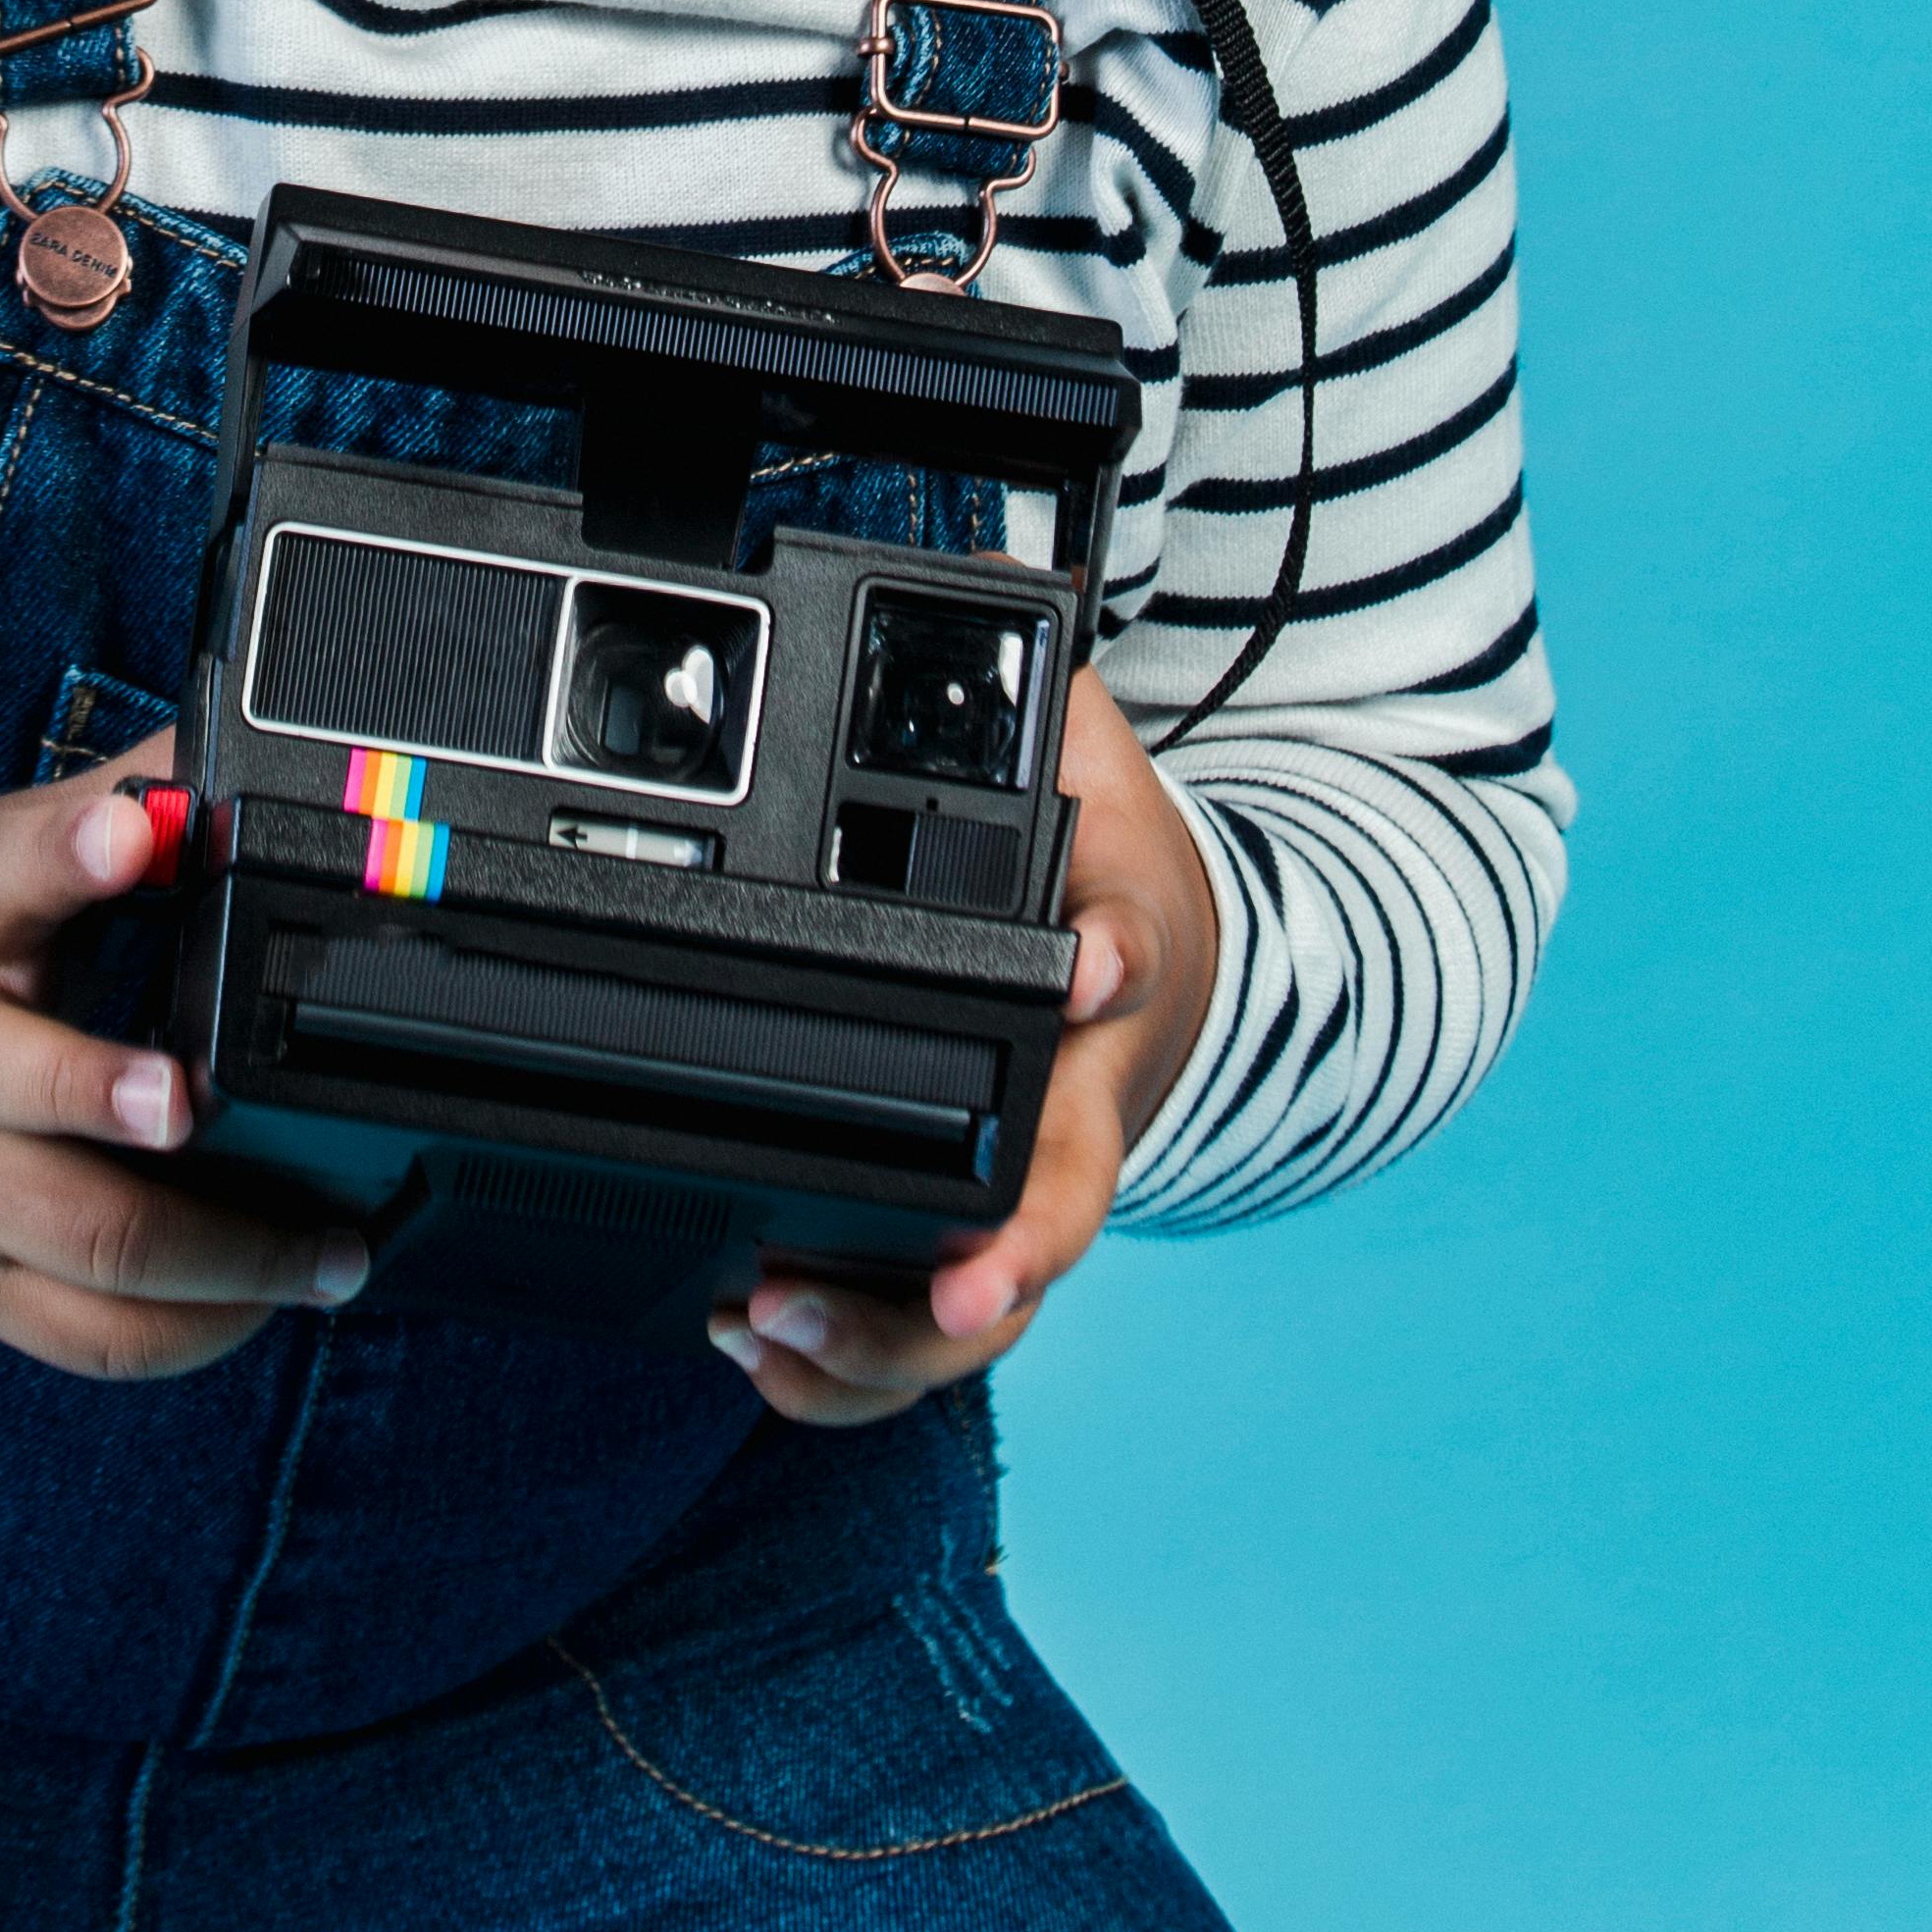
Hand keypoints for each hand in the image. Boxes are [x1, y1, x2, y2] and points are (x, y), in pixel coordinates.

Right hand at [0, 737, 367, 1377]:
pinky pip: (85, 1336)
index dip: (68, 852)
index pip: (1, 877)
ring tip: (332, 1247)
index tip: (138, 830)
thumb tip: (249, 742)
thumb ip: (120, 799)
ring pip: (79, 1245)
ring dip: (223, 1257)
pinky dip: (191, 1331)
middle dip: (119, 1102)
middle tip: (210, 1102)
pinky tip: (266, 1301)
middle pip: (15, 1092)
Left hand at [707, 662, 1217, 1430]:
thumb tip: (989, 566)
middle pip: (1062, 1206)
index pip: (1127, 959)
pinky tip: (752, 1348)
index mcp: (1112, 967)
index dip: (1104, 972)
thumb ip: (1035, 674)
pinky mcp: (973, 1246)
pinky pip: (920, 1333)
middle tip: (939, 1295)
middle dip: (999, 1262)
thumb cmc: (1115, 864)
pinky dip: (848, 1364)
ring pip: (986, 1305)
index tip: (1078, 972)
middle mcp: (1079, 1103)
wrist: (1179, 971)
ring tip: (774, 1327)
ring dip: (891, 1340)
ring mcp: (1031, 1194)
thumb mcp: (1089, 747)